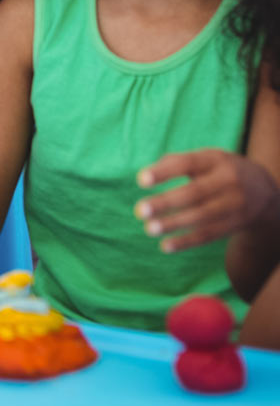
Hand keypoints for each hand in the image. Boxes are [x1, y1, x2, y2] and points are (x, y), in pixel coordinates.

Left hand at [135, 149, 279, 251]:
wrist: (265, 191)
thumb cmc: (219, 171)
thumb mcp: (205, 159)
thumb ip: (176, 162)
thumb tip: (149, 173)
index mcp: (215, 160)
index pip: (187, 163)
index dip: (164, 172)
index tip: (140, 180)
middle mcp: (228, 181)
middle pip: (195, 193)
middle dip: (166, 202)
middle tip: (140, 210)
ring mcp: (235, 203)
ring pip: (202, 216)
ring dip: (174, 224)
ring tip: (149, 229)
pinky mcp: (237, 224)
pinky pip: (210, 234)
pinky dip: (187, 242)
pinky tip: (165, 246)